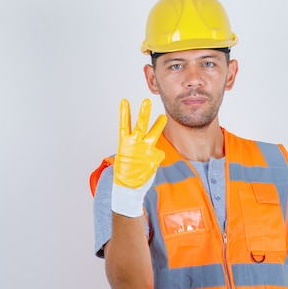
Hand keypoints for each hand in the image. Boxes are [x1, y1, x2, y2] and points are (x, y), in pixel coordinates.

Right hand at [111, 98, 165, 216]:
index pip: (124, 124)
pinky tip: (149, 163)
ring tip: (163, 116)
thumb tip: (150, 146)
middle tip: (147, 101)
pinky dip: (156, 157)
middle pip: (140, 125)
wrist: (128, 187)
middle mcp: (134, 144)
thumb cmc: (126, 171)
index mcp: (124, 143)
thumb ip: (137, 147)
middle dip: (143, 112)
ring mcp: (144, 150)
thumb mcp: (127, 156)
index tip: (124, 101)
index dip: (124, 112)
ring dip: (157, 124)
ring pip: (152, 134)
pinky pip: (158, 153)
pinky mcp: (153, 158)